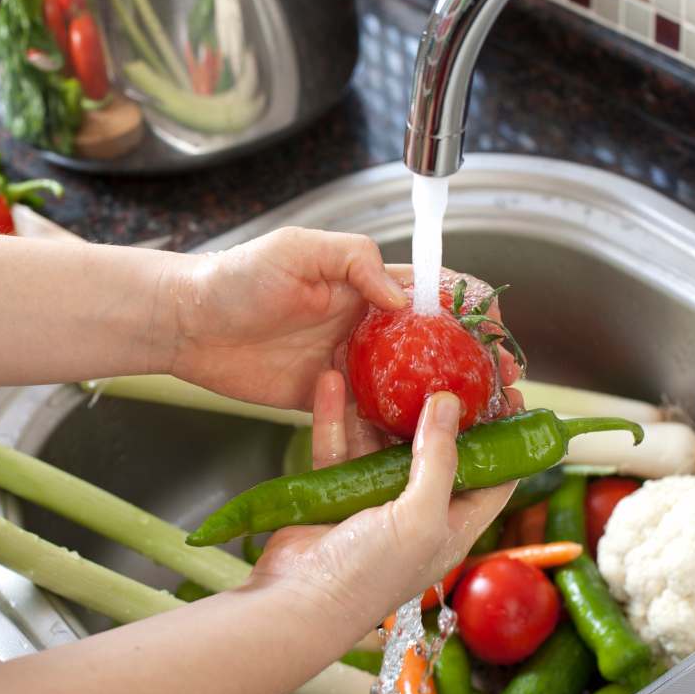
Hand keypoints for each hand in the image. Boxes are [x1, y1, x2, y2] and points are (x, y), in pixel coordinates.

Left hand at [166, 227, 522, 409]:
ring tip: (486, 419)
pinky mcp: (328, 400)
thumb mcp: (298, 250)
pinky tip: (430, 443)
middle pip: (434, 344)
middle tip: (506, 384)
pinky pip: (372, 416)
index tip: (497, 330)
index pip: (433, 292)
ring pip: (411, 383)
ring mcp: (349, 365)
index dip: (470, 308)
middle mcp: (365, 325)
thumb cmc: (235, 278)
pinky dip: (404, 428)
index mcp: (364, 284)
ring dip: (449, 400)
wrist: (188, 323)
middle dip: (475, 361)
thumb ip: (355, 262)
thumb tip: (402, 296)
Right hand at [248, 382, 516, 631]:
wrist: (296, 602)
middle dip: (439, 406)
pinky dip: (334, 415)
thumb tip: (451, 403)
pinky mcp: (333, 491)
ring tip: (380, 360)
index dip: (504, 432)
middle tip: (442, 359)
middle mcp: (418, 509)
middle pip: (436, 448)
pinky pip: (338, 444)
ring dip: (379, 403)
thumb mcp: (421, 518)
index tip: (504, 388)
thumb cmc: (368, 576)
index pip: (494, 473)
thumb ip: (439, 460)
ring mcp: (374, 499)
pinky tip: (332, 380)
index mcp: (454, 523)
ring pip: (381, 440)